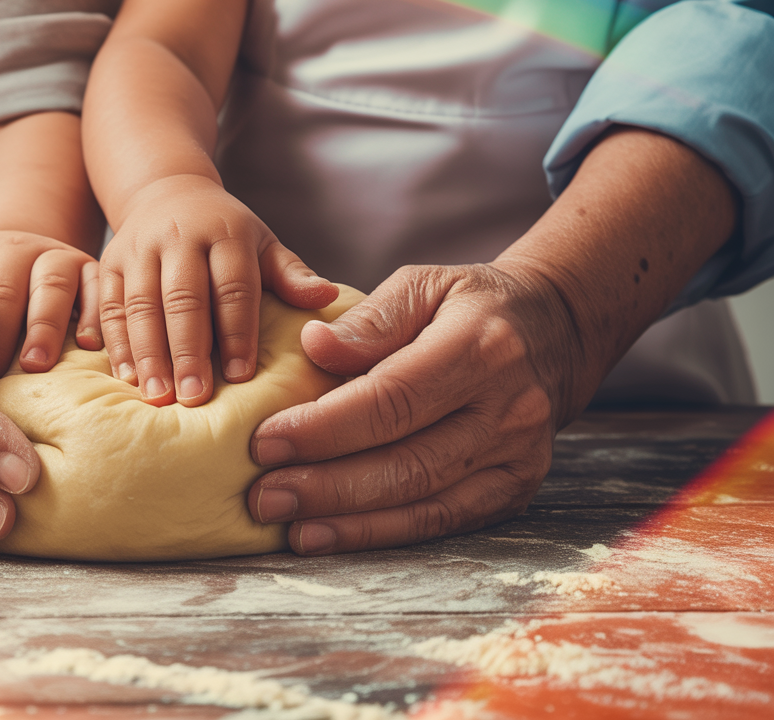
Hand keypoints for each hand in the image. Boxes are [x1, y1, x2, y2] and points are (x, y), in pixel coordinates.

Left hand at [0, 230, 100, 388]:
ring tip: (34, 367)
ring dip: (42, 329)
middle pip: (1, 294)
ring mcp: (53, 257)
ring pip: (50, 287)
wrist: (24, 255)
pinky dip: (93, 317)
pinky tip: (88, 346)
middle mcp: (11, 251)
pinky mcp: (90, 267)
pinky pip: (97, 289)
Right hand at [99, 175, 336, 406]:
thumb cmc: (225, 232)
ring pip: (140, 305)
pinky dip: (117, 344)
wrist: (166, 192)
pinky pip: (110, 307)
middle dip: (188, 350)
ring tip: (158, 397)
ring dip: (148, 354)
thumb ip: (291, 274)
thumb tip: (325, 298)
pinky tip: (127, 379)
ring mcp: (138, 249)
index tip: (239, 376)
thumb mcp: (263, 244)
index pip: (232, 286)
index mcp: (224, 232)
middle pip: (182, 298)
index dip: (236, 332)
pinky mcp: (108, 263)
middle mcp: (178, 236)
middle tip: (194, 397)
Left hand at [246, 262, 590, 553]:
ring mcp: (518, 456)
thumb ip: (371, 317)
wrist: (557, 332)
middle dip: (326, 485)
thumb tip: (313, 346)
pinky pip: (443, 521)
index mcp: (482, 347)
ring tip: (287, 526)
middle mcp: (509, 408)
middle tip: (262, 496)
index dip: (325, 428)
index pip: (392, 399)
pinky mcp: (515, 489)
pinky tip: (331, 536)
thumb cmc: (472, 305)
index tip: (264, 442)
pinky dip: (383, 534)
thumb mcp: (427, 283)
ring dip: (348, 520)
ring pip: (423, 501)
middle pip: (406, 461)